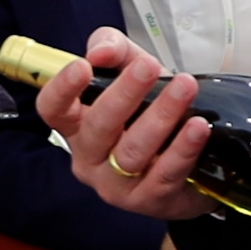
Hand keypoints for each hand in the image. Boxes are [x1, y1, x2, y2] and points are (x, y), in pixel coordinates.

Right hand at [35, 27, 216, 220]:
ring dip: (160, 116)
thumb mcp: (130, 66)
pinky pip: (164, 174)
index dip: (62, 89)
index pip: (53, 109)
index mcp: (76, 125)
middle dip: (125, 94)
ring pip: (132, 152)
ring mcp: (117, 185)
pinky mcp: (150, 201)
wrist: (190, 154)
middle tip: (150, 66)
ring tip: (186, 87)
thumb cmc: (147, 107)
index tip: (84, 66)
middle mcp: (89, 158)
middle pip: (98, 128)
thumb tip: (100, 52)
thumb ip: (112, 48)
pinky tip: (198, 126)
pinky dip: (183, 148)